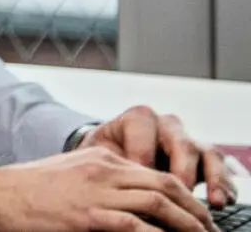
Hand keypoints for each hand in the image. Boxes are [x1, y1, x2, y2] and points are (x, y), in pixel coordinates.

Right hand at [0, 145, 215, 231]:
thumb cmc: (28, 189)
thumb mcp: (70, 172)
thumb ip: (100, 177)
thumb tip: (131, 195)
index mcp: (100, 158)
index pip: (156, 171)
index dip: (184, 194)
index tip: (196, 213)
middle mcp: (103, 170)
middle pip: (165, 183)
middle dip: (194, 209)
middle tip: (209, 228)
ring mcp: (96, 192)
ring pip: (157, 202)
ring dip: (186, 224)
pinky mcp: (88, 216)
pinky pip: (134, 226)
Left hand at [82, 106, 234, 207]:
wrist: (111, 163)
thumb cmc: (102, 159)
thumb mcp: (98, 156)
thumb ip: (109, 163)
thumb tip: (121, 187)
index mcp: (137, 119)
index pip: (142, 126)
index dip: (141, 153)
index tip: (137, 178)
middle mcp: (166, 126)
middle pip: (180, 141)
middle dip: (181, 169)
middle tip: (176, 193)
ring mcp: (188, 142)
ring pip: (207, 152)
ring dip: (212, 177)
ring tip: (212, 202)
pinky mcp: (204, 161)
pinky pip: (219, 168)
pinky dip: (223, 185)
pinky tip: (218, 202)